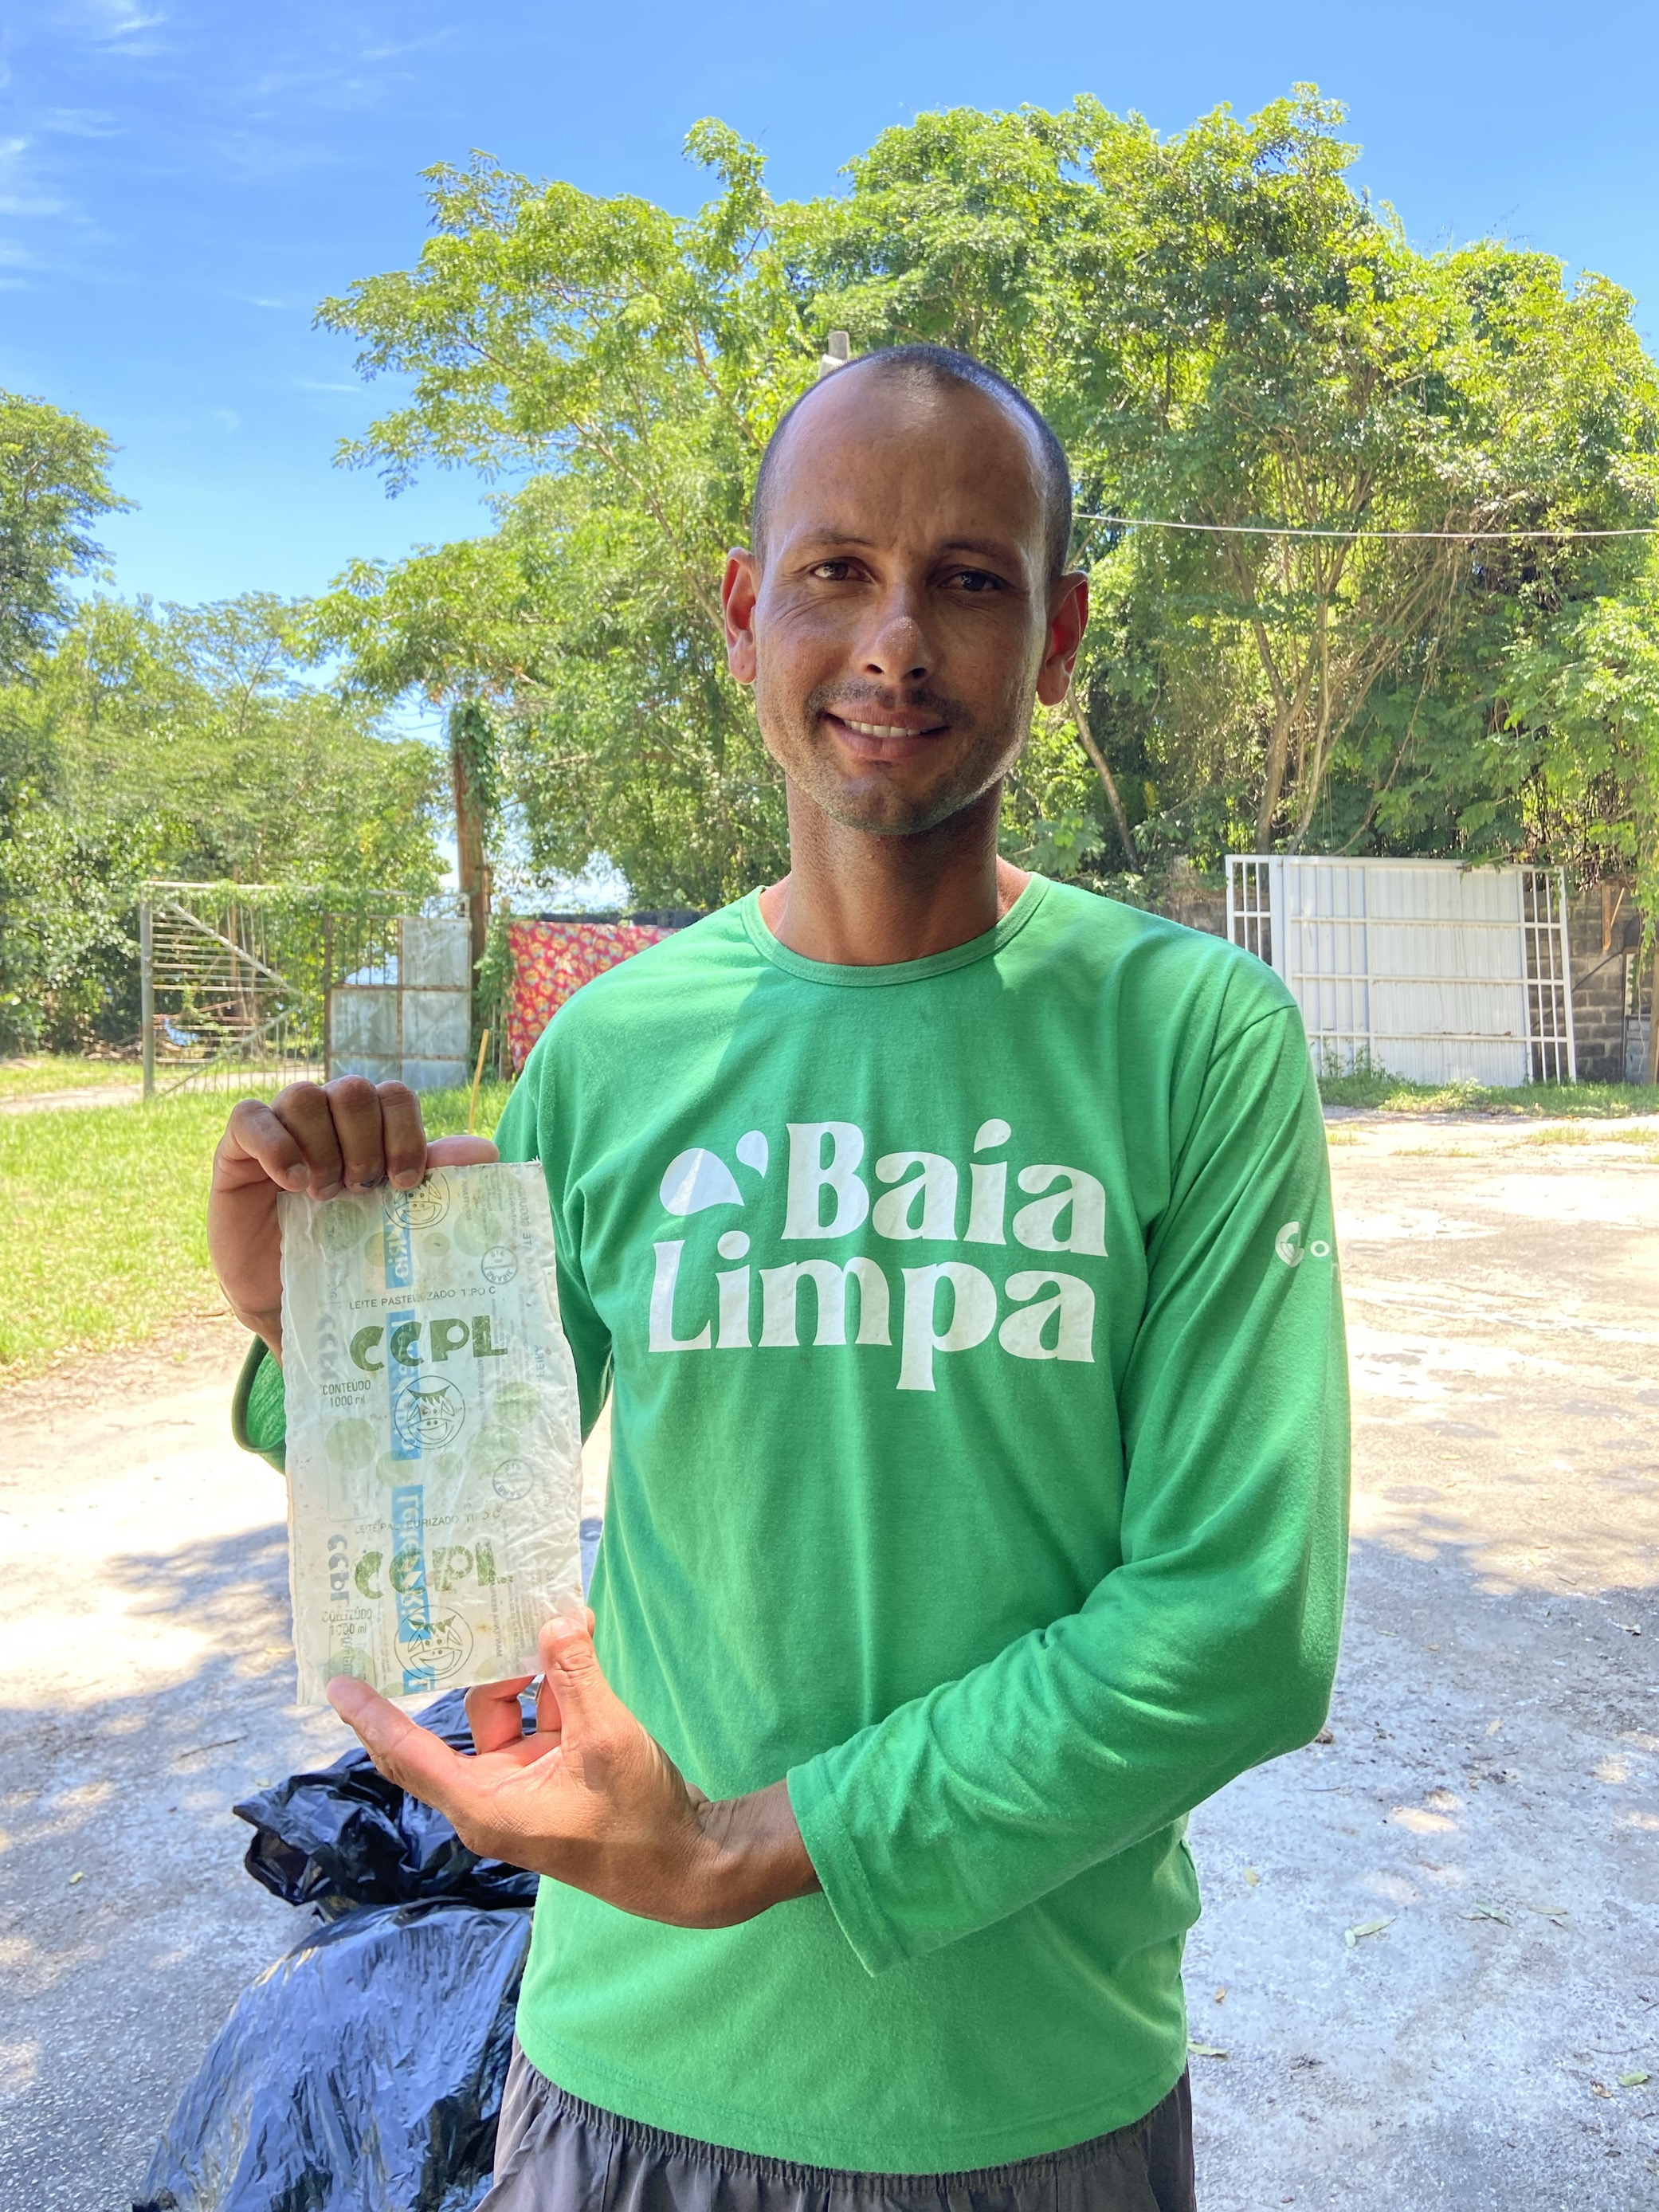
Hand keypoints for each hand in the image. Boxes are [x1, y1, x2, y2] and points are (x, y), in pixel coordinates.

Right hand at [208, 1076, 497, 1359]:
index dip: (404, 1132)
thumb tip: (488, 1151)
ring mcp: (279, 1128)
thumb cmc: (347, 1249)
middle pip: (354, 1090)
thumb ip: (435, 1176)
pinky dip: (276, 1144)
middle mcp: (325, 1117)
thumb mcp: (395, 1215)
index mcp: (368, 1127)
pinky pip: (250, 1117)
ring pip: (305, 1096)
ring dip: (323, 1147)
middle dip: (365, 1142)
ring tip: (324, 1195)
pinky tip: (293, 1182)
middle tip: (362, 1191)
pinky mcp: (236, 1150)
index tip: (405, 1183)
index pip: (394, 1095)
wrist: (290, 1295)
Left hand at [327, 1615, 819, 1927]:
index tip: (337, 1681)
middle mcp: (493, 1796)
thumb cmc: (636, 1820)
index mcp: (485, 1805)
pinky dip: (554, 1686)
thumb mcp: (605, 1737)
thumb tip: (553, 1618)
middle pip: (453, 1724)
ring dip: (525, 1670)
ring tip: (554, 1623)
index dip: (372, 1716)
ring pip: (501, 1710)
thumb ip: (574, 1673)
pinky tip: (575, 1644)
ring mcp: (524, 1784)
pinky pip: (537, 1717)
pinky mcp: (554, 1774)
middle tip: (438, 1616)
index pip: (409, 1754)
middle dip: (457, 1670)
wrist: (688, 1868)